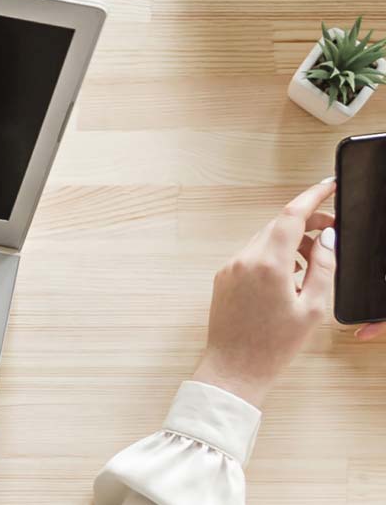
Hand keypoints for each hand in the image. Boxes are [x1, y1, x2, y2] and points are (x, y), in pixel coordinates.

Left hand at [193, 179, 337, 405]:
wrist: (235, 367)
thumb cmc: (275, 345)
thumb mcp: (313, 307)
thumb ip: (324, 267)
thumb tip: (328, 238)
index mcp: (268, 264)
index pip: (291, 216)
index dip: (312, 196)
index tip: (328, 186)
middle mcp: (244, 259)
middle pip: (278, 226)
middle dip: (307, 224)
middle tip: (331, 234)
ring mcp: (230, 267)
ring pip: (265, 240)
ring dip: (291, 244)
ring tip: (313, 266)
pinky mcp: (223, 277)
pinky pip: (252, 256)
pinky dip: (273, 257)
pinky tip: (290, 278)